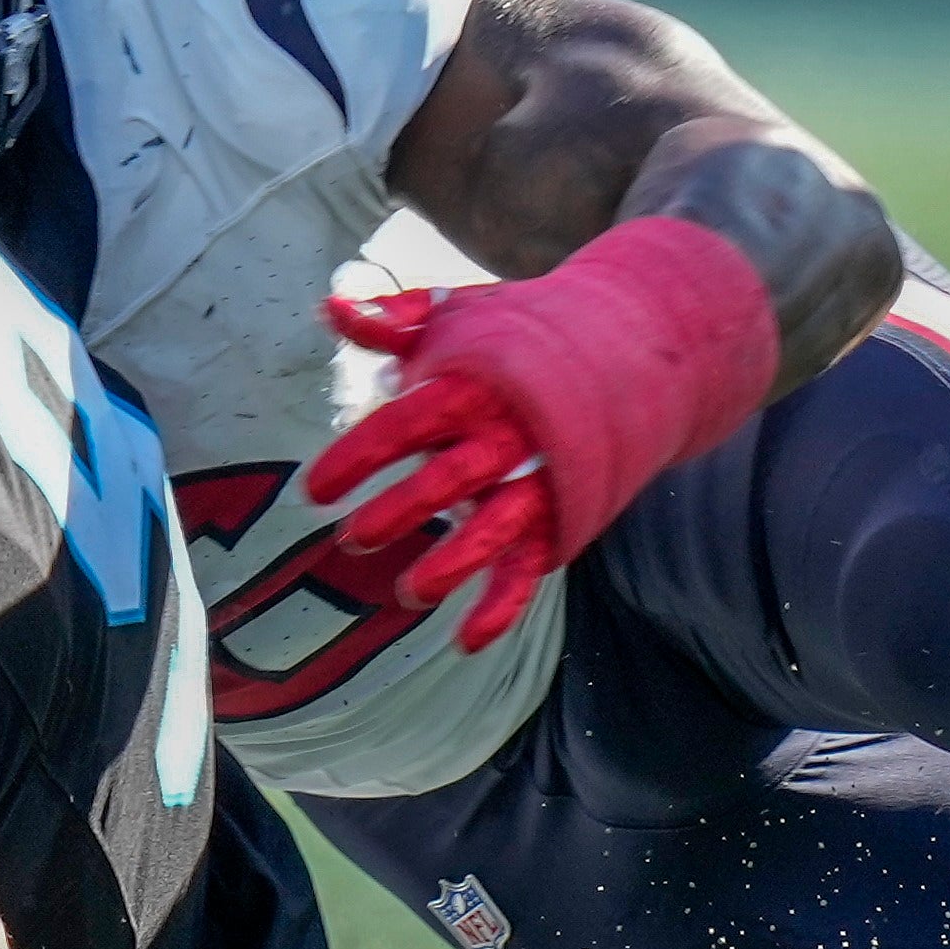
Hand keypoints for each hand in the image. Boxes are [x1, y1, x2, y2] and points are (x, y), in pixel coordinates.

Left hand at [307, 294, 559, 653]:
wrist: (635, 347)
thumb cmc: (527, 336)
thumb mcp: (465, 314)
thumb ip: (396, 320)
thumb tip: (331, 308)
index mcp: (478, 384)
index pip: (410, 421)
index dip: (362, 455)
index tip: (315, 490)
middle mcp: (511, 434)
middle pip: (451, 477)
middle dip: (401, 510)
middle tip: (352, 539)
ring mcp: (541, 478)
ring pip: (497, 527)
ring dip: (454, 563)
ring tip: (408, 594)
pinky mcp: (561, 517)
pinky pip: (531, 566)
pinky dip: (505, 605)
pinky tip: (468, 640)